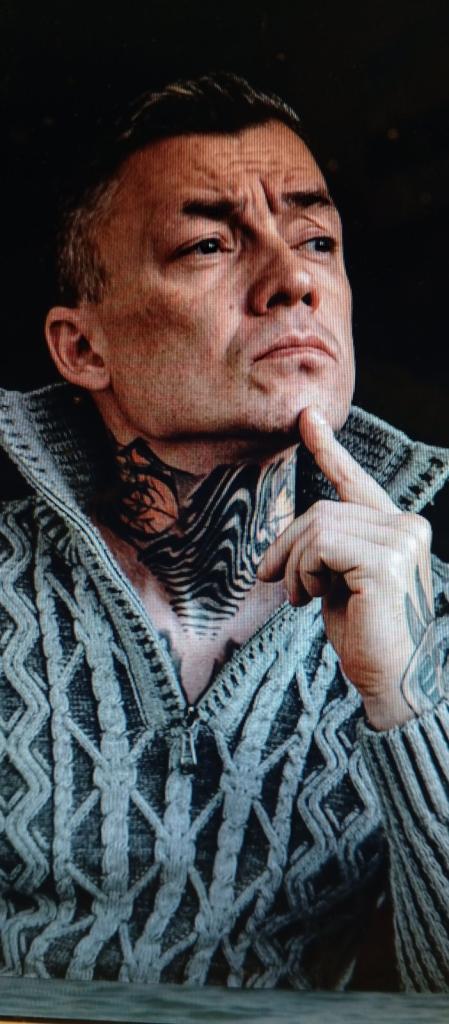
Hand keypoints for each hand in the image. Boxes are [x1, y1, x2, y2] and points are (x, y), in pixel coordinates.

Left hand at [258, 406, 436, 728]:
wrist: (389, 679)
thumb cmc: (364, 632)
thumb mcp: (340, 578)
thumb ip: (327, 546)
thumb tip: (292, 532)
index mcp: (398, 527)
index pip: (355, 482)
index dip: (328, 449)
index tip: (307, 417)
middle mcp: (407, 526)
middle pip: (321, 510)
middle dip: (287, 545)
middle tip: (272, 578)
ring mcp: (401, 541)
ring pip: (317, 527)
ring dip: (293, 565)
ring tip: (298, 596)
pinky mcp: (385, 561)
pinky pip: (319, 546)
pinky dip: (301, 573)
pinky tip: (308, 600)